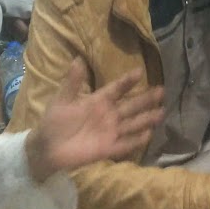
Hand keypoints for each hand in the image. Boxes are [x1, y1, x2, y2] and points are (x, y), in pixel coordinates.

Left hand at [26, 59, 164, 181]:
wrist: (47, 147)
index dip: (127, 81)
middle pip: (130, 106)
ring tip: (161, 112)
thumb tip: (77, 60)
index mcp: (97, 101)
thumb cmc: (54, 122)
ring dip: (146, 118)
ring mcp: (109, 132)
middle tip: (162, 90)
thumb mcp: (62, 99)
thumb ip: (72, 82)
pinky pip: (125, 144)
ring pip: (132, 124)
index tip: (140, 72)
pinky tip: (148, 135)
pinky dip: (136, 140)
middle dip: (145, 99)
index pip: (116, 89)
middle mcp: (107, 115)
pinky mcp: (107, 149)